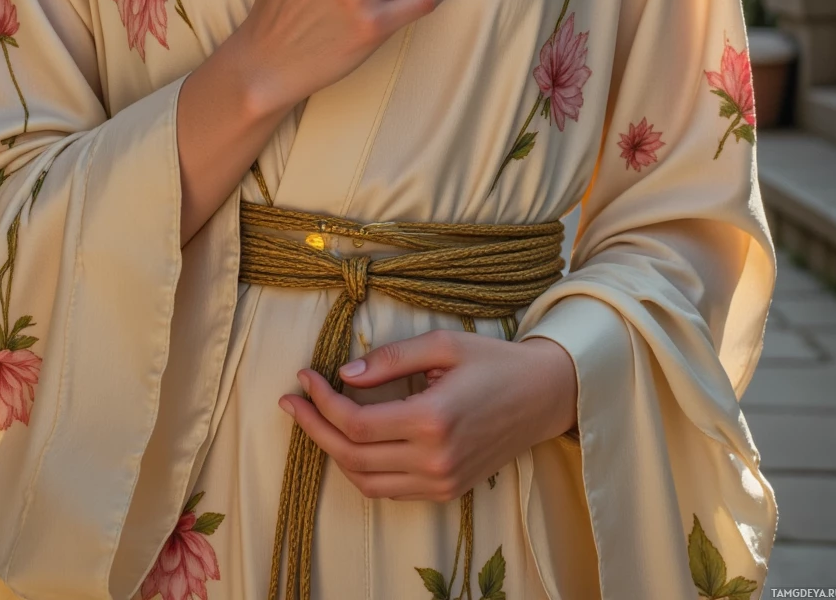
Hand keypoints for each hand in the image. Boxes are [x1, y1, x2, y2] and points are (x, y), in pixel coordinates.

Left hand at [279, 330, 576, 500]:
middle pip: (352, 456)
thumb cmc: (494, 362)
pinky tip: (348, 440)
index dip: (321, 402)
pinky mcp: (447, 491)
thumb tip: (344, 374)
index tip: (303, 377)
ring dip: (333, 451)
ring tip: (314, 419)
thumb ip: (390, 360)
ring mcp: (441, 481)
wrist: (543, 396)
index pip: (356, 422)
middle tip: (293, 401)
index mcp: (432, 420)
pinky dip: (361, 469)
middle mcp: (434, 459)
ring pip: (365, 480)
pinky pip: (388, 489)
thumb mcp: (442, 345)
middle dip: (314, 428)